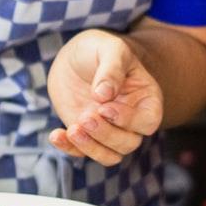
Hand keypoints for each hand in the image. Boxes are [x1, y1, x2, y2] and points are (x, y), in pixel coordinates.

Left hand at [47, 29, 162, 166]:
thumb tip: (104, 95)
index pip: (149, 121)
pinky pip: (82, 153)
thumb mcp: (109, 49)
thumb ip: (111, 69)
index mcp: (146, 99)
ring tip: (73, 129)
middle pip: (129, 143)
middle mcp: (131, 119)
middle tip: (86, 116)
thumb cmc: (98, 49)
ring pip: (110, 155)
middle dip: (106, 134)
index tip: (105, 107)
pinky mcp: (86, 135)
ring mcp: (109, 130)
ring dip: (91, 147)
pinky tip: (56, 135)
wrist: (73, 58)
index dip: (129, 120)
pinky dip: (69, 149)